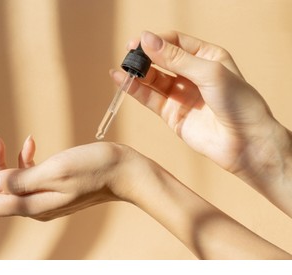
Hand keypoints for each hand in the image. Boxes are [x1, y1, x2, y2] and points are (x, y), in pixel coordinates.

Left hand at [0, 135, 133, 220]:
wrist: (127, 172)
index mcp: (27, 205)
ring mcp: (39, 196)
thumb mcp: (54, 171)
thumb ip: (19, 179)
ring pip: (3, 182)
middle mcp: (29, 205)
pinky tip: (26, 141)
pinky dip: (19, 159)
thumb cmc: (95, 168)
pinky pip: (24, 175)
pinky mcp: (49, 186)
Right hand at [111, 31, 290, 189]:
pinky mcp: (171, 113)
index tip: (139, 43)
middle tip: (128, 55)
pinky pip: (148, 98)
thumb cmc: (238, 103)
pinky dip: (133, 89)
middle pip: (160, 58)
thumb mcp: (208, 73)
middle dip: (144, 56)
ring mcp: (180, 94)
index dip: (156, 41)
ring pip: (152, 78)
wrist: (246, 142)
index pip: (174, 42)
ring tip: (123, 68)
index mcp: (207, 57)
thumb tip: (146, 40)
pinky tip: (121, 80)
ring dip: (137, 72)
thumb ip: (175, 58)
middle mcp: (192, 74)